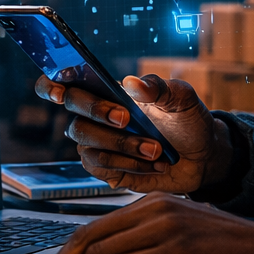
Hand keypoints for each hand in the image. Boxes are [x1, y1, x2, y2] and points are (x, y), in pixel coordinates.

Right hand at [33, 73, 231, 193]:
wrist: (203, 156)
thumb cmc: (187, 121)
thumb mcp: (181, 98)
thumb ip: (158, 87)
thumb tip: (132, 83)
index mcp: (107, 92)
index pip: (64, 83)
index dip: (51, 85)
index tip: (61, 91)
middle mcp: (96, 117)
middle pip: (74, 115)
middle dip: (99, 115)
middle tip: (128, 119)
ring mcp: (99, 145)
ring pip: (88, 144)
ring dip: (123, 146)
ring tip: (156, 150)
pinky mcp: (106, 169)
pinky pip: (100, 166)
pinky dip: (127, 164)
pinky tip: (150, 163)